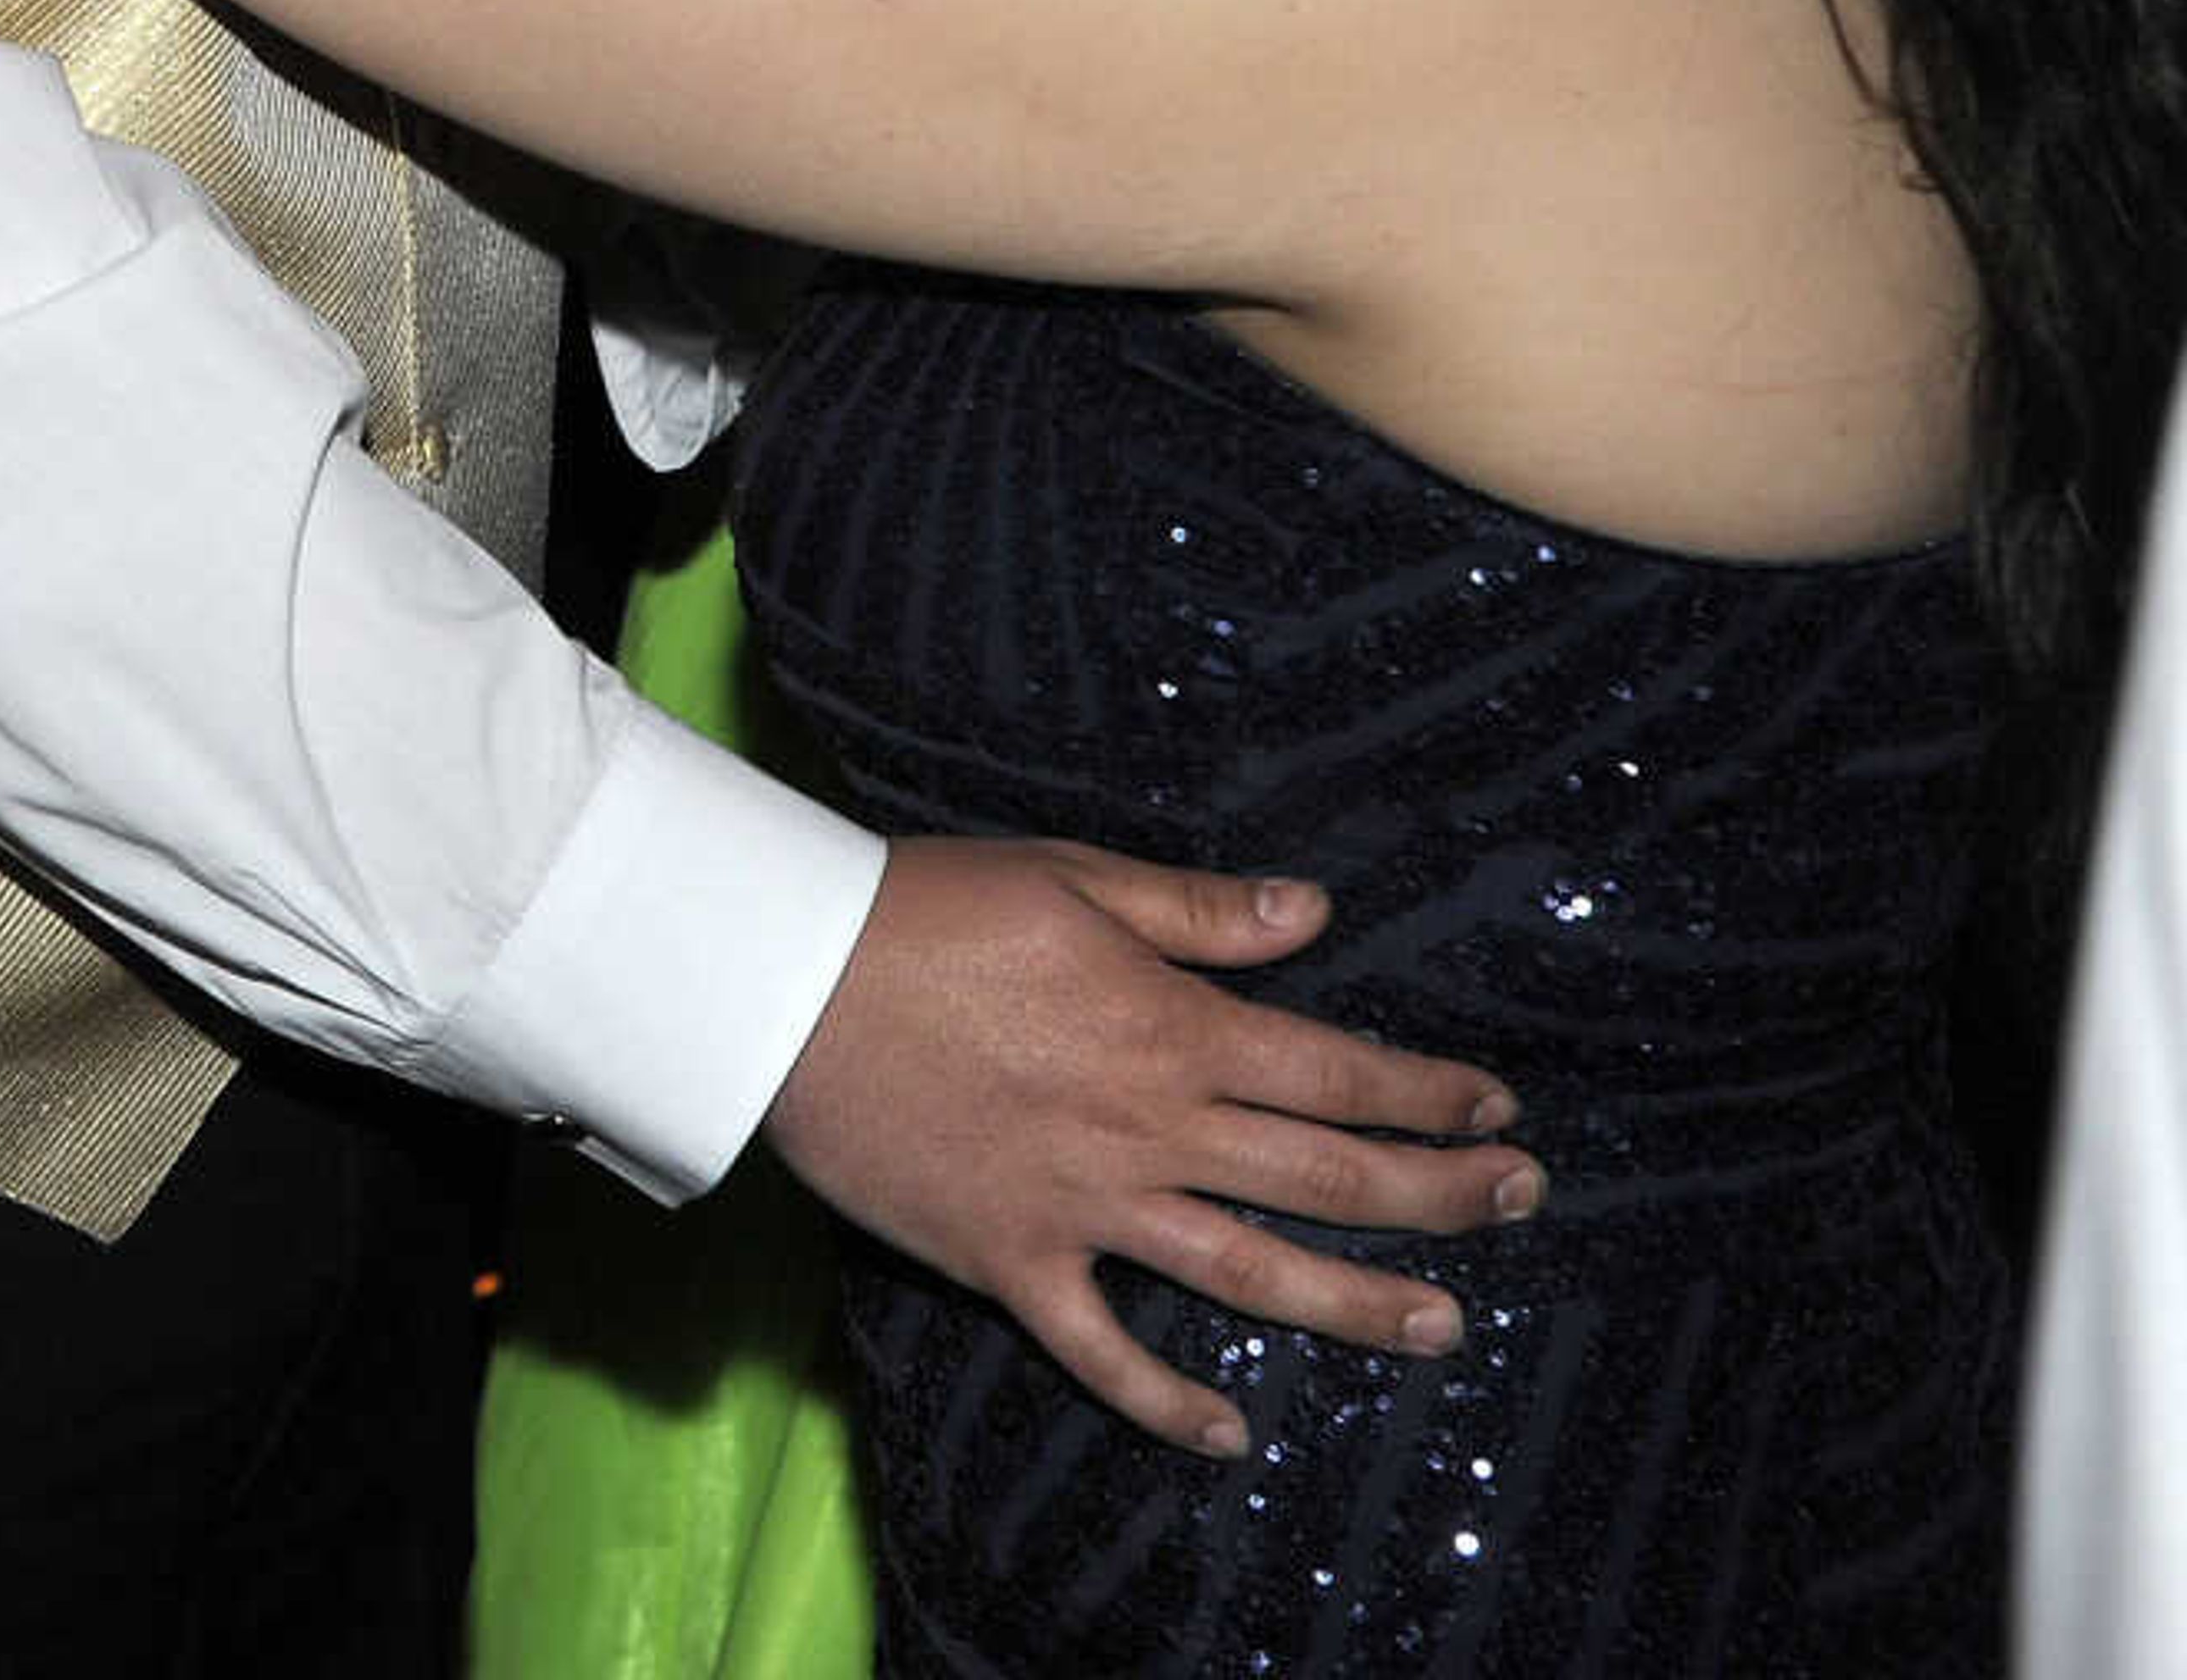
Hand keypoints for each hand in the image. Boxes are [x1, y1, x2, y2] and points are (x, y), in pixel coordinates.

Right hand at [760, 836, 1538, 1456]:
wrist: (791, 982)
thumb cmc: (929, 909)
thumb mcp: (1071, 876)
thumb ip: (1199, 911)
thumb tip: (1314, 913)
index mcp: (1168, 1027)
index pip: (1332, 1068)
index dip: (1425, 1091)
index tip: (1497, 1106)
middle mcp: (1146, 1127)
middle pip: (1320, 1173)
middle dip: (1435, 1191)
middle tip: (1520, 1200)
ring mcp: (1083, 1206)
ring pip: (1246, 1271)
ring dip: (1354, 1301)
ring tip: (1442, 1324)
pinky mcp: (1012, 1261)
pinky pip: (1104, 1351)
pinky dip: (1167, 1403)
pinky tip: (1232, 1435)